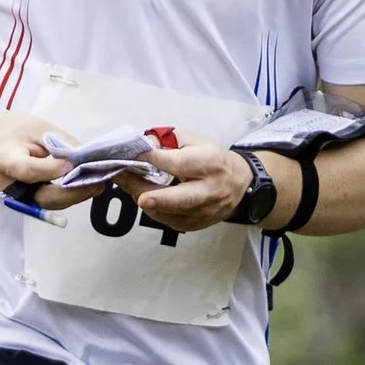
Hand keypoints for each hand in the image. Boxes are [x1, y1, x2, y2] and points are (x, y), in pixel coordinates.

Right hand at [0, 108, 91, 208]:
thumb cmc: (14, 129)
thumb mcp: (38, 127)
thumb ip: (61, 142)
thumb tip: (85, 157)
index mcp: (5, 160)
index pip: (29, 171)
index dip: (53, 170)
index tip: (75, 163)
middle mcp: (8, 184)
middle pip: (42, 196)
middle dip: (73, 192)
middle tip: (98, 182)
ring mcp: (15, 196)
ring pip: (48, 203)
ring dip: (75, 196)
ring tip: (97, 184)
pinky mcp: (24, 199)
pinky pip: (48, 201)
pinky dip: (68, 195)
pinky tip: (85, 186)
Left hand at [109, 134, 265, 234]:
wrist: (239, 184)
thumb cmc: (215, 161)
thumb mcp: (196, 141)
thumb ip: (169, 139)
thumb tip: (144, 143)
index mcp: (211, 165)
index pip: (179, 163)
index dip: (155, 159)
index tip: (135, 154)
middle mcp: (209, 191)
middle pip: (182, 198)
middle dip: (158, 198)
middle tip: (139, 195)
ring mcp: (203, 212)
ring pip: (170, 213)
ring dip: (144, 199)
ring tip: (126, 183)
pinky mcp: (194, 224)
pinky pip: (167, 220)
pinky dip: (151, 208)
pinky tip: (140, 194)